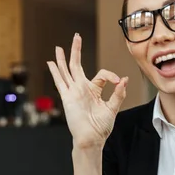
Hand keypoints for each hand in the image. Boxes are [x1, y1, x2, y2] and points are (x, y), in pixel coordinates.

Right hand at [47, 33, 127, 148]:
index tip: (119, 81)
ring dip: (63, 58)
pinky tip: (51, 62)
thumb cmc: (101, 127)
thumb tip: (124, 79)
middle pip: (77, 65)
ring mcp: (73, 92)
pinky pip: (60, 82)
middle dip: (76, 51)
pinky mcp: (67, 97)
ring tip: (59, 47)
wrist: (91, 138)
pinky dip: (55, 72)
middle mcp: (82, 89)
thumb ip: (118, 94)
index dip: (112, 76)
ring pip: (67, 71)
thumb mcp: (112, 108)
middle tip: (76, 36)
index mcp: (94, 90)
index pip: (102, 75)